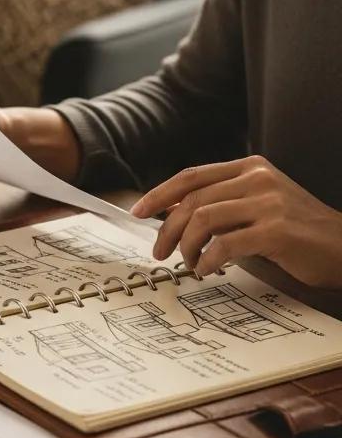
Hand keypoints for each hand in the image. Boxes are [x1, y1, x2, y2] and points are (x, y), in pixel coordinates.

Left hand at [131, 155, 341, 286]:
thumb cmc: (298, 232)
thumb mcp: (257, 205)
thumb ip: (221, 203)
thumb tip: (171, 215)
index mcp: (250, 167)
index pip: (192, 176)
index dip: (160, 194)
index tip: (139, 212)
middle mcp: (257, 179)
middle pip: (192, 199)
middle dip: (167, 228)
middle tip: (159, 251)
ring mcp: (268, 203)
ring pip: (203, 219)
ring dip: (187, 246)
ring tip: (189, 263)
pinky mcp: (276, 231)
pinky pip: (225, 244)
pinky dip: (208, 259)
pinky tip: (208, 270)